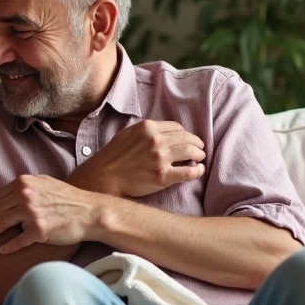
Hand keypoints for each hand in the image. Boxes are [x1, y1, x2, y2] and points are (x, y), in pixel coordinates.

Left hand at [0, 174, 99, 252]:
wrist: (90, 212)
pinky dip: (7, 246)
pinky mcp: (39, 230)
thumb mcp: (44, 183)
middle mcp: (24, 195)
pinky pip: (18, 240)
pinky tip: (1, 250)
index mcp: (23, 183)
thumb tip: (7, 195)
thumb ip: (24, 187)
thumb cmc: (69, 198)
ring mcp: (31, 213)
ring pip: (0, 224)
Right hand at [68, 120, 204, 196]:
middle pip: (187, 138)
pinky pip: (189, 172)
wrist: (104, 177)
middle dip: (197, 143)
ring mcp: (160, 158)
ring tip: (200, 158)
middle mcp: (156, 140)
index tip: (187, 140)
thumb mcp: (128, 134)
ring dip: (199, 154)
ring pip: (191, 152)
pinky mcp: (162, 176)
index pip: (177, 128)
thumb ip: (147, 131)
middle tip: (200, 149)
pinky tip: (199, 170)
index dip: (185, 134)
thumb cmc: (114, 156)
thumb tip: (165, 133)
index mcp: (148, 128)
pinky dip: (198, 170)